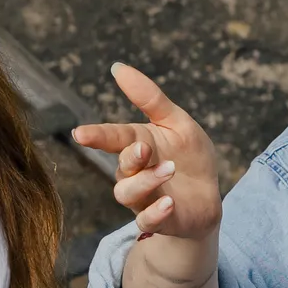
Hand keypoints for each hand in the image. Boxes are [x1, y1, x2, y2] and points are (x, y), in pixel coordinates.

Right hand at [70, 63, 223, 287]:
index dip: (97, 135)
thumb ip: (149, 97)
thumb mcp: (176, 123)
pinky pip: (146, 221)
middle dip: (131, 157)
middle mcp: (134, 172)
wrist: (207, 199)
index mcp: (138, 144)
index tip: (80, 133)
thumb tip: (117, 67)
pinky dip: (155, 212)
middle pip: (122, 166)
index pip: (113, 137)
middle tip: (145, 148)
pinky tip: (169, 202)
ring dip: (146, 182)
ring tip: (169, 170)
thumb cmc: (189, 158)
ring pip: (127, 193)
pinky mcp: (157, 220)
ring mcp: (143, 198)